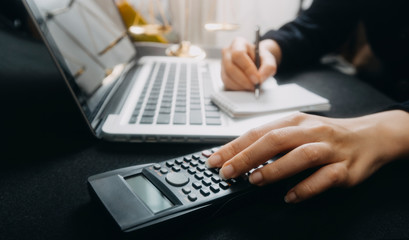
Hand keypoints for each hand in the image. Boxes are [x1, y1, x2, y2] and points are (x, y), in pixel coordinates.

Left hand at [206, 111, 408, 202]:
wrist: (368, 136)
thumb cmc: (325, 135)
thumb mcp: (297, 129)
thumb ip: (271, 140)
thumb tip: (237, 155)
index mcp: (294, 121)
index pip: (257, 132)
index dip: (233, 146)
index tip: (214, 160)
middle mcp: (310, 131)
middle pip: (275, 140)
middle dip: (247, 156)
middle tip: (227, 171)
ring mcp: (329, 149)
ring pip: (300, 156)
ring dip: (275, 169)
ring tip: (255, 180)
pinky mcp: (345, 168)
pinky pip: (324, 178)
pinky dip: (305, 188)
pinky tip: (289, 196)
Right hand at [221, 37, 281, 90]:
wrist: (256, 61)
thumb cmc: (260, 58)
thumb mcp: (269, 60)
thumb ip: (268, 67)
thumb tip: (260, 78)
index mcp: (238, 43)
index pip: (238, 55)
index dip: (247, 68)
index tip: (257, 78)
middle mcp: (227, 52)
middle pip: (230, 68)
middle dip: (244, 80)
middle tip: (254, 86)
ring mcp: (223, 64)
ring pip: (228, 77)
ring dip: (241, 85)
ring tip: (252, 86)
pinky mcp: (223, 74)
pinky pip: (227, 84)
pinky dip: (238, 88)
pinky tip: (246, 87)